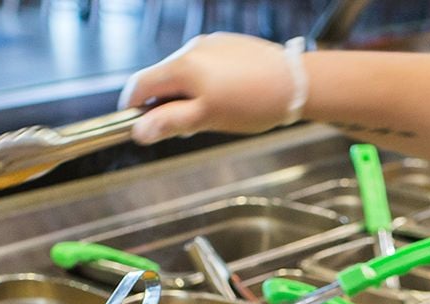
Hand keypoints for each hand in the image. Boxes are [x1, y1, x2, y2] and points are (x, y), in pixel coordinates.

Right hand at [119, 33, 299, 143]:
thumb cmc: (254, 104)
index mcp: (182, 66)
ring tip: (211, 113)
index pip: (140, 84)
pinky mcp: (229, 44)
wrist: (297, 83)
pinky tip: (226, 97)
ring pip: (184, 71)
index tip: (134, 122)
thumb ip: (170, 123)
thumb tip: (138, 132)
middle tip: (184, 126)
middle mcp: (193, 48)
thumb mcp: (207, 119)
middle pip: (161, 77)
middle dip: (164, 102)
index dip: (132, 106)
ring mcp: (212, 44)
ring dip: (185, 92)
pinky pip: (205, 64)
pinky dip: (204, 82)